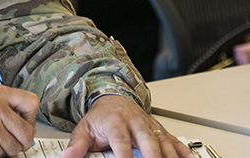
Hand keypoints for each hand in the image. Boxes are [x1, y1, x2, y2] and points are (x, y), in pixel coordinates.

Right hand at [0, 84, 38, 157]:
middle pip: (27, 132)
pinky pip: (0, 156)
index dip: (30, 117)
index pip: (31, 102)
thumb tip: (22, 118)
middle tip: (11, 140)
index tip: (25, 122)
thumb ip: (1, 103)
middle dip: (22, 140)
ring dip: (4, 149)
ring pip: (15, 148)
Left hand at [60, 95, 193, 157]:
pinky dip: (183, 150)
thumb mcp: (84, 129)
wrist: (113, 98)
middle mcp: (135, 122)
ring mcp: (149, 125)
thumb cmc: (100, 118)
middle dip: (153, 155)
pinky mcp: (159, 130)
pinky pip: (174, 140)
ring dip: (170, 155)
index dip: (124, 154)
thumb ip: (76, 145)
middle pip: (147, 139)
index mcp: (115, 122)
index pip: (120, 140)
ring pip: (163, 140)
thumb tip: (67, 157)